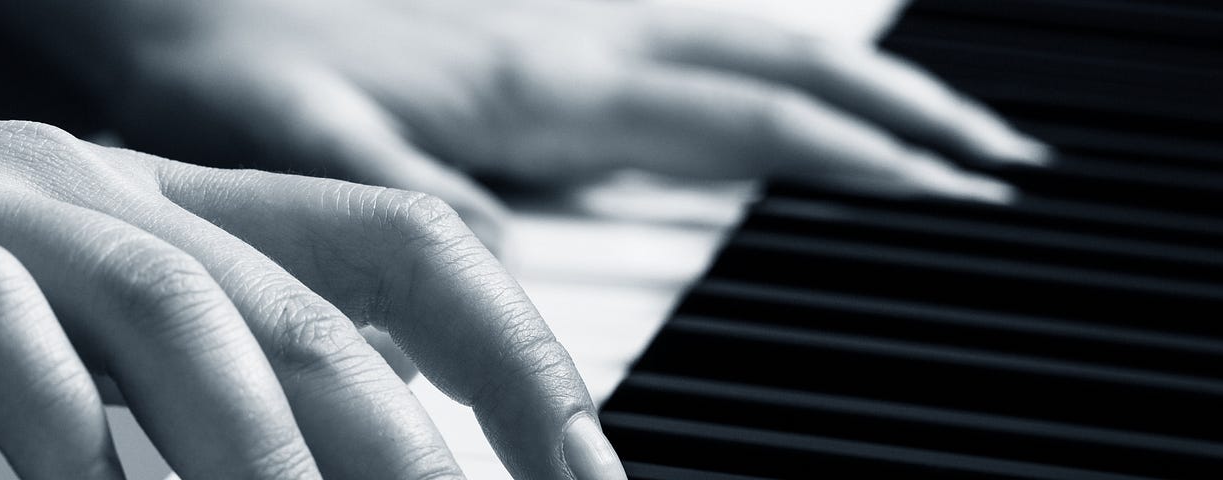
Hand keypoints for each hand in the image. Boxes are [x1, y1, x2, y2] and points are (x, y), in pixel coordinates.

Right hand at [0, 111, 620, 479]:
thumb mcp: (78, 331)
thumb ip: (200, 385)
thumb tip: (333, 457)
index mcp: (183, 208)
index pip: (409, 253)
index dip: (518, 362)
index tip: (586, 476)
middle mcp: (112, 192)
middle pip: (324, 304)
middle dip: (422, 445)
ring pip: (181, 309)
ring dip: (266, 451)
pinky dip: (58, 424)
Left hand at [85, 0, 1047, 247]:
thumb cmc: (221, 59)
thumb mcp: (306, 146)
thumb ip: (417, 209)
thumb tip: (525, 280)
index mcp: (547, 81)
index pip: (743, 115)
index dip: (859, 156)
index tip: (961, 194)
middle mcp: (578, 41)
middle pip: (778, 68)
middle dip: (900, 116)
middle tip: (1001, 162)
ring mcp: (562, 23)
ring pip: (744, 42)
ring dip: (851, 81)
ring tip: (934, 123)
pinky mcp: (533, 24)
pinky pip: (684, 34)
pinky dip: (761, 62)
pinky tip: (773, 88)